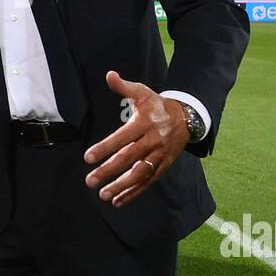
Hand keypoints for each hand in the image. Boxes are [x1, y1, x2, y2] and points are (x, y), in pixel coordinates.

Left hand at [82, 70, 188, 207]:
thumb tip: (109, 75)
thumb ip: (124, 86)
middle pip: (128, 158)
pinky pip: (148, 182)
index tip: (88, 157)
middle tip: (90, 181)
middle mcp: (152, 141)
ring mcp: (159, 156)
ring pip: (139, 174)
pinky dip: (134, 193)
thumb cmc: (158, 105)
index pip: (122, 137)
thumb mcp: (143, 92)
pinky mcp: (163, 166)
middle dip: (109, 171)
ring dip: (121, 186)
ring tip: (104, 195)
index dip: (105, 147)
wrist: (187, 118)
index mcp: (144, 123)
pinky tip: (118, 201)